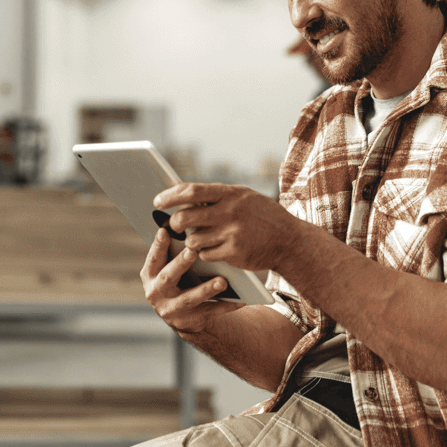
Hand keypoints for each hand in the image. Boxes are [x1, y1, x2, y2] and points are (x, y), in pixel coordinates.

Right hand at [141, 228, 242, 334]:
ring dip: (206, 289)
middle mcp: (156, 292)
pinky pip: (210, 312)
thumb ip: (173, 248)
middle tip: (192, 251)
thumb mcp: (169, 264)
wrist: (181, 314)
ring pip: (190, 298)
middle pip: (168, 277)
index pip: (153, 258)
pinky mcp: (189, 321)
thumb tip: (183, 217)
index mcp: (150, 274)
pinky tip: (241, 299)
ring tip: (223, 281)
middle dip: (180, 264)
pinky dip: (226, 305)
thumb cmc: (178, 277)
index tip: (165, 231)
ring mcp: (172, 309)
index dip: (158, 246)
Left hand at [154, 183, 307, 273]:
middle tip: (173, 225)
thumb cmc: (263, 217)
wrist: (290, 241)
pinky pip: (205, 255)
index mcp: (231, 194)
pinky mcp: (233, 253)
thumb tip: (183, 196)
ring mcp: (231, 234)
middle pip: (186, 218)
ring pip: (193, 240)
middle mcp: (230, 212)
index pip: (192, 191)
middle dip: (175, 223)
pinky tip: (214, 250)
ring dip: (191, 241)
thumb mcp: (244, 198)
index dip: (170, 196)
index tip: (157, 201)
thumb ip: (218, 197)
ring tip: (199, 239)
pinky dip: (205, 254)